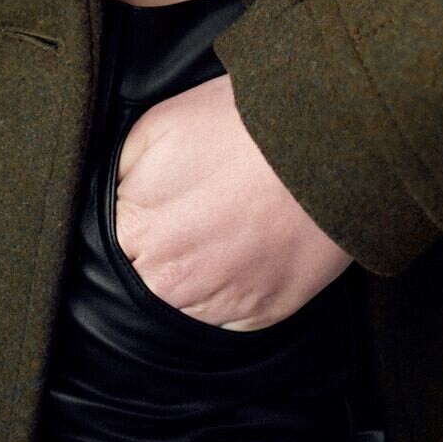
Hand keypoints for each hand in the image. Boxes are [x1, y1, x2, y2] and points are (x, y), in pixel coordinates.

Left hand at [111, 73, 354, 329]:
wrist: (330, 142)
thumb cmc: (246, 124)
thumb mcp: (160, 124)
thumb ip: (121, 169)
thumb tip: (112, 196)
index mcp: (137, 230)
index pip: (112, 242)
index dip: (137, 218)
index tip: (160, 202)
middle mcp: (171, 280)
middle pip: (145, 281)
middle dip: (162, 252)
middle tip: (197, 216)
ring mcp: (219, 301)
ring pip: (185, 305)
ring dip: (196, 277)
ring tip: (225, 232)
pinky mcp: (262, 313)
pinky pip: (229, 317)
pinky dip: (233, 292)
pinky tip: (248, 254)